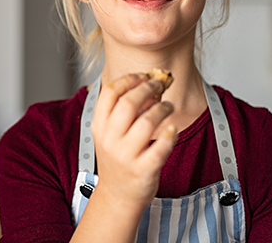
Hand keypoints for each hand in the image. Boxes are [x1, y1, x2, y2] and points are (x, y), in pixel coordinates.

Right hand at [91, 73, 177, 213]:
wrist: (118, 195)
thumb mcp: (111, 133)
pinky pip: (161, 146)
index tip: (143, 76)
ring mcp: (126, 156)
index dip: (128, 79)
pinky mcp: (144, 170)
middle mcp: (110, 140)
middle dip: (148, 88)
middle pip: (128, 103)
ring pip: (146, 122)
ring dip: (162, 108)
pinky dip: (170, 134)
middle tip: (159, 85)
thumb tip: (150, 84)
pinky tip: (172, 129)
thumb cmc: (118, 158)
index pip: (110, 92)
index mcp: (99, 126)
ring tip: (168, 107)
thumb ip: (125, 110)